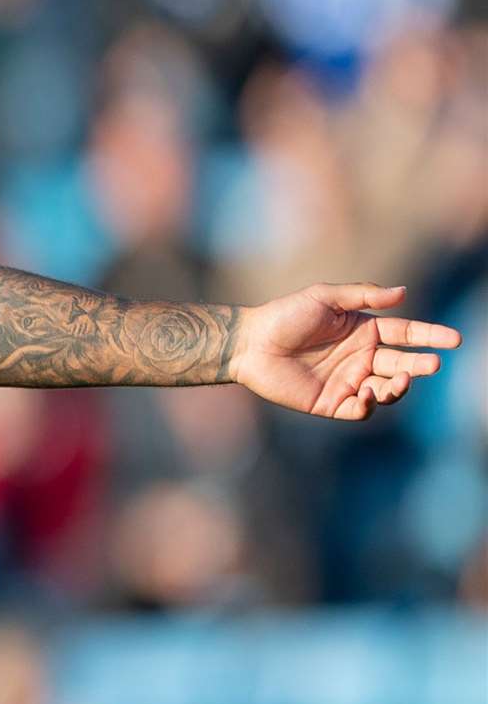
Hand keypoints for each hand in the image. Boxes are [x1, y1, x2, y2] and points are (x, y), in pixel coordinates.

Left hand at [232, 283, 462, 419]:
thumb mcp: (325, 298)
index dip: (431, 336)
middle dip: (420, 365)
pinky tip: (365, 394)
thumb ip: (364, 296)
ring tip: (399, 380)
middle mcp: (360, 357)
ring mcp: (347, 381)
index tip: (454, 340)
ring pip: (387, 390)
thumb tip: (404, 293)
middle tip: (432, 365)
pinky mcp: (330, 403)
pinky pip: (360, 410)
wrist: (250, 344)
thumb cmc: (285, 316)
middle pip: (402, 363)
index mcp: (364, 330)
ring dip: (399, 387)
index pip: (406, 333)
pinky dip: (369, 405)